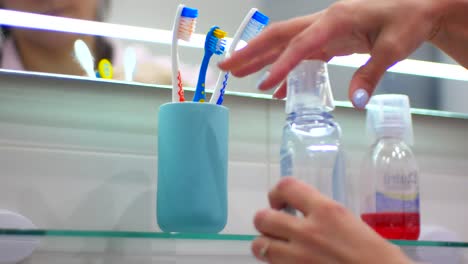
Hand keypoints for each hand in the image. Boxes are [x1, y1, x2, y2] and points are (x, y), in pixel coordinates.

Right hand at [219, 0, 445, 108]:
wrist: (418, 9)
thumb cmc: (407, 21)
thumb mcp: (394, 48)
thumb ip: (371, 73)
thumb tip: (355, 101)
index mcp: (336, 20)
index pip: (300, 45)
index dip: (280, 65)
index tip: (262, 84)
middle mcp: (323, 22)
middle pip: (279, 36)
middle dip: (251, 52)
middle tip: (226, 67)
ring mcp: (323, 30)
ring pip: (284, 43)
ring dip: (260, 58)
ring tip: (237, 73)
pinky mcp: (328, 39)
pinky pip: (299, 54)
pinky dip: (284, 69)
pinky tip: (275, 87)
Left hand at [251, 177, 410, 262]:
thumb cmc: (379, 257)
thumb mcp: (351, 224)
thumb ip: (325, 217)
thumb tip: (308, 218)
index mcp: (326, 211)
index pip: (286, 187)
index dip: (275, 193)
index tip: (279, 202)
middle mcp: (307, 232)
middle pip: (262, 218)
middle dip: (265, 221)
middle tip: (277, 227)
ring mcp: (298, 258)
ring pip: (259, 246)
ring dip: (266, 245)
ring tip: (278, 248)